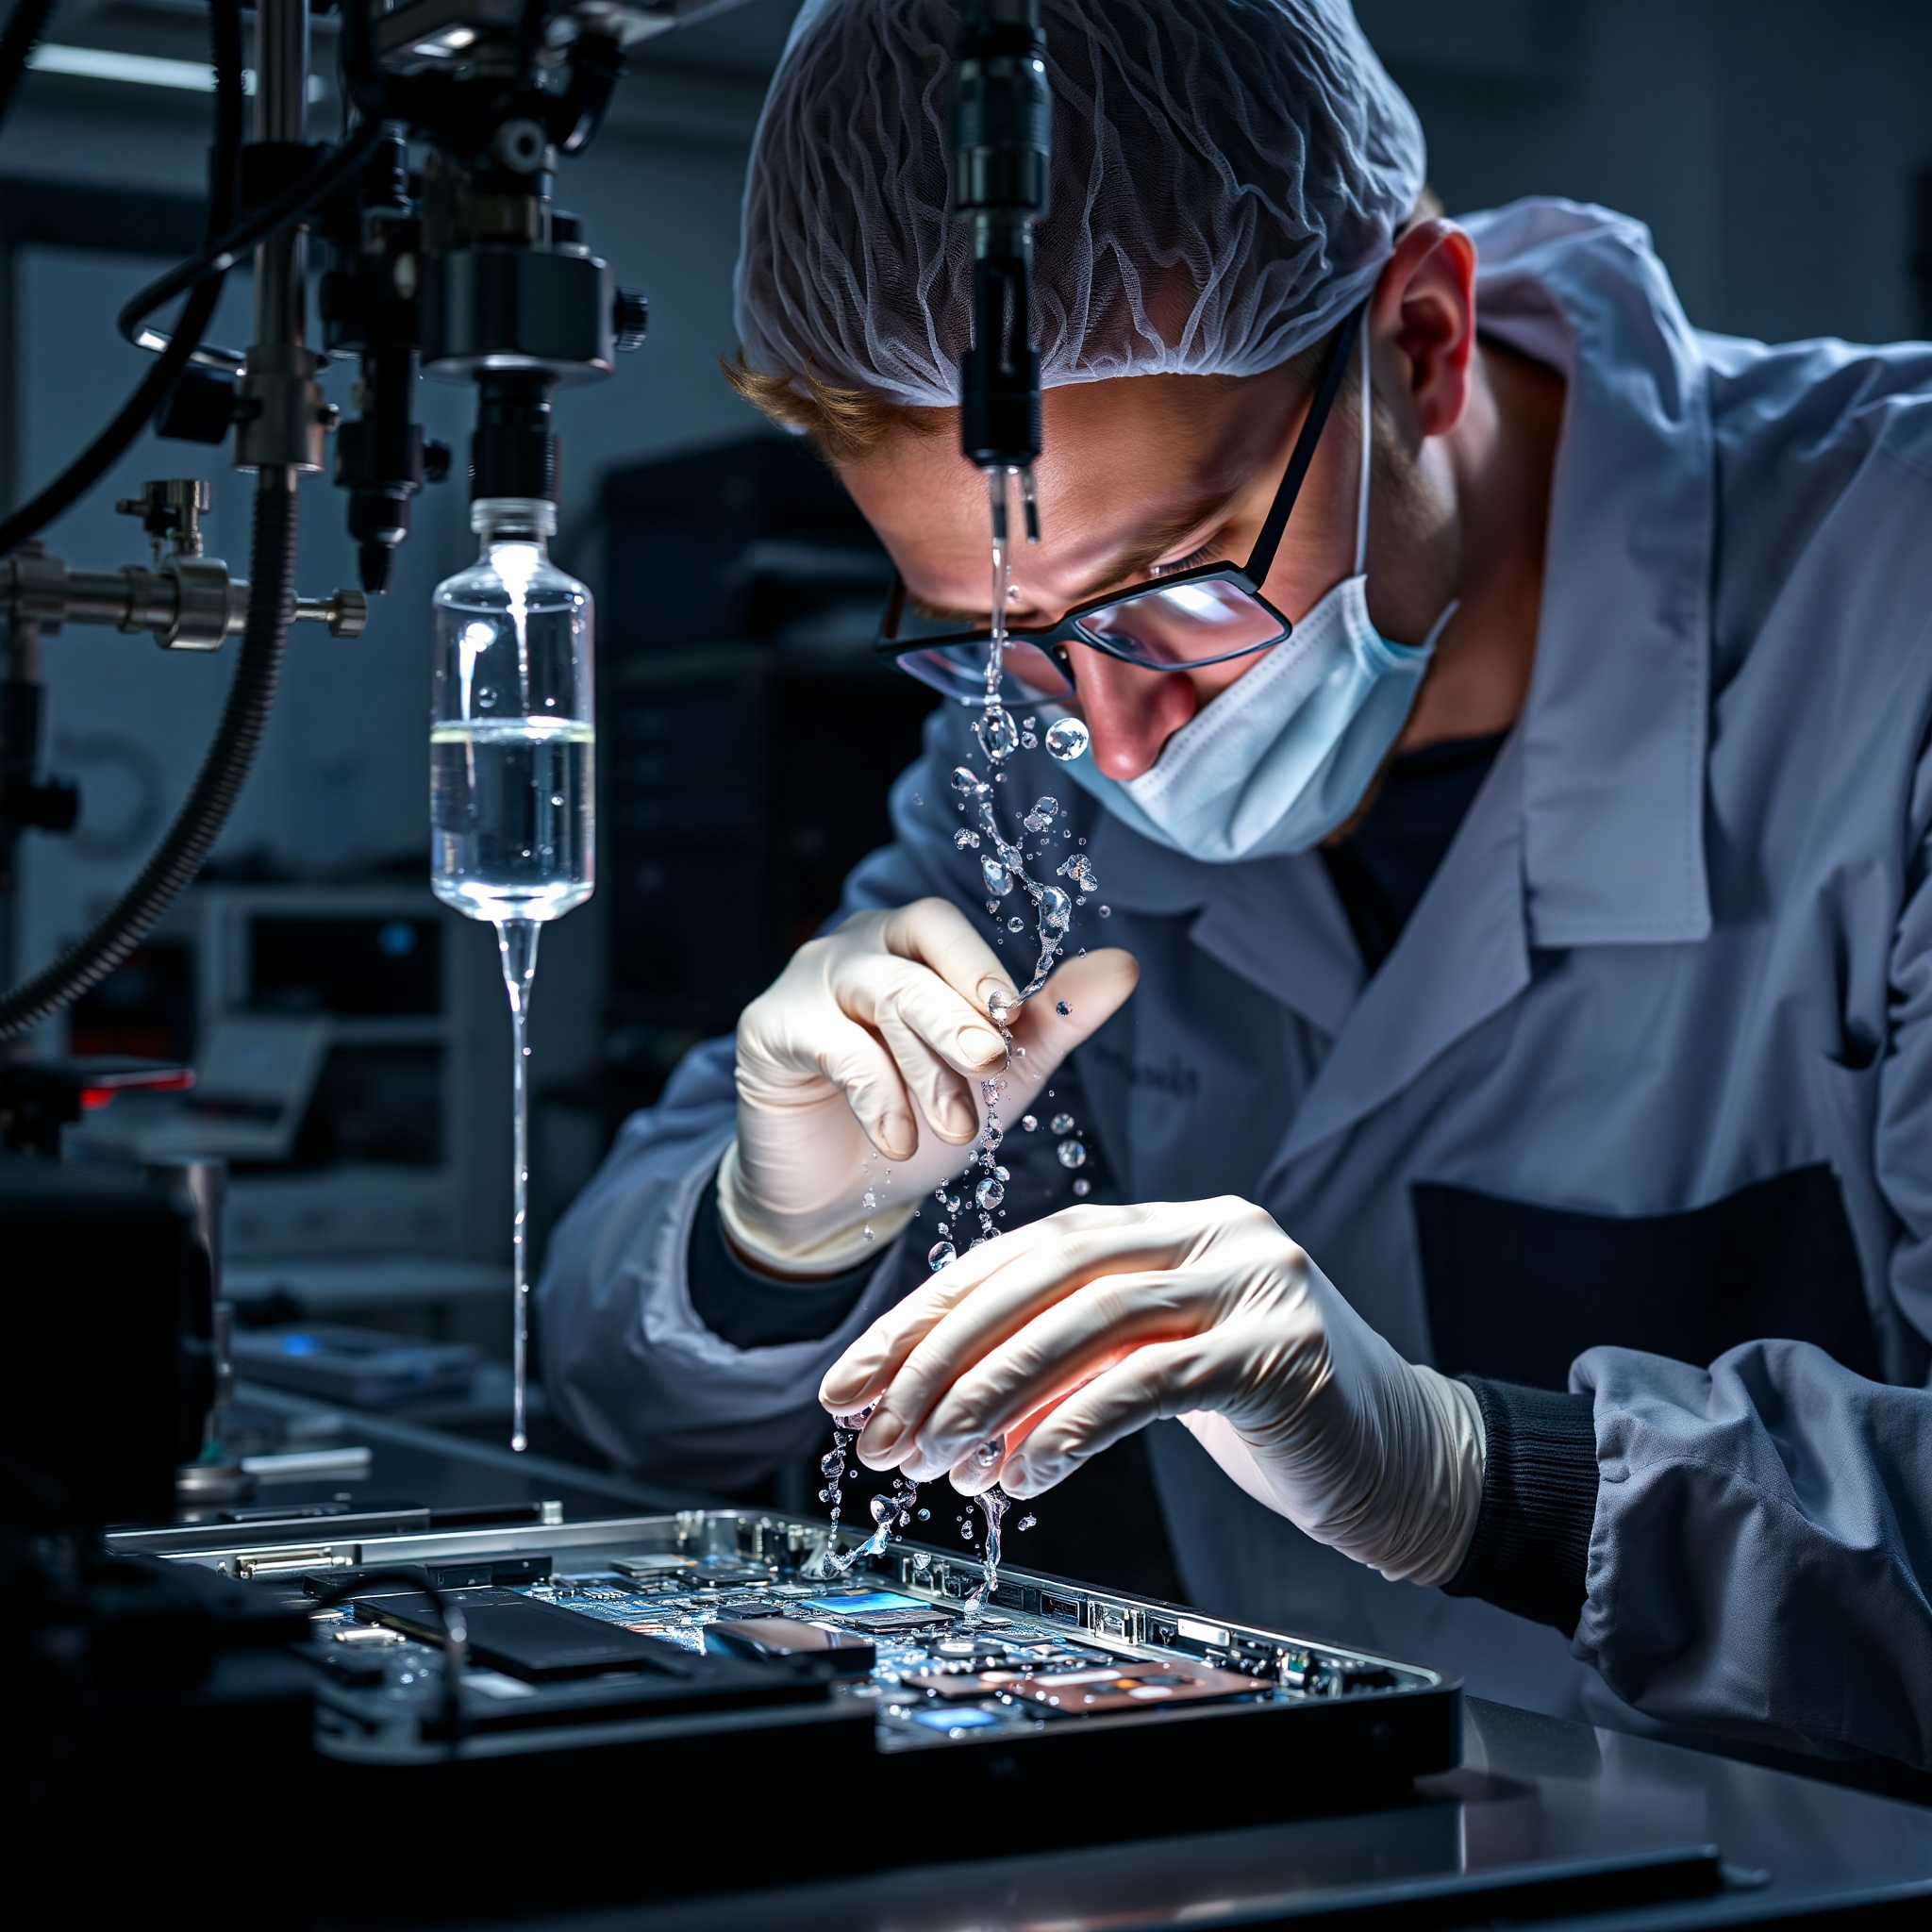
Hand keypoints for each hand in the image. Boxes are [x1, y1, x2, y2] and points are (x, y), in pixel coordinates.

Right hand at [719, 898, 1138, 1274]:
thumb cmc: (921, 1117)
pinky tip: (897, 1140)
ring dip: (925, 1062)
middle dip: (958, 1015)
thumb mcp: (999, 1073)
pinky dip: (876, 1095)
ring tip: (957, 1125)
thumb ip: (1054, 1019)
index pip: (942, 926)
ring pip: (876, 992)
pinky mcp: (769, 1029)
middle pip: (911, 955)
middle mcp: (856, 949)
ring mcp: (806, 983)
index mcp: (910, 944)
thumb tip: (1124, 966)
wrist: (840, 1194)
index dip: (978, 966)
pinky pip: (831, 1045)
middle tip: (989, 1067)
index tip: (1010, 1018)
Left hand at [818, 1198, 1484, 1586]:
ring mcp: (1255, 1286)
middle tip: (874, 1421)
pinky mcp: (1283, 1353)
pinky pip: (1152, 1382)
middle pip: (1046, 1272)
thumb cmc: (1274, 1420)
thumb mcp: (1156, 1378)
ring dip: (991, 1393)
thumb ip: (1068, 1377)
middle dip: (942, 1349)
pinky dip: (1072, 1427)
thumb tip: (945, 1423)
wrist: (1413, 1466)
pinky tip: (1021, 1476)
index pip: (1028, 1250)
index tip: (858, 1372)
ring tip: (930, 1456)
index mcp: (1176, 1225)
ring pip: (1090, 1321)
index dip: (934, 1308)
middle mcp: (1215, 1233)